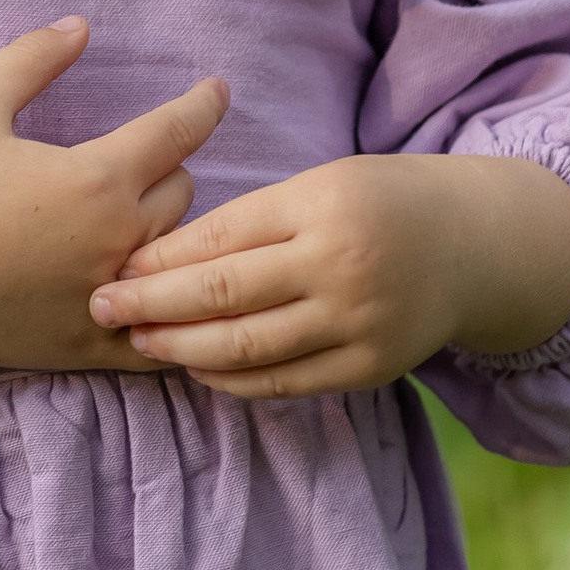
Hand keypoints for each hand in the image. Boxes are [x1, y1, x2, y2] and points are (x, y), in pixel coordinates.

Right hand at [0, 18, 228, 375]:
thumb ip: (30, 58)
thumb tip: (80, 26)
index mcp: (99, 178)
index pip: (179, 132)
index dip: (204, 105)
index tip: (218, 92)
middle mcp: (119, 237)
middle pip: (184, 193)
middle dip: (170, 171)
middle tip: (150, 166)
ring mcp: (111, 296)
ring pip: (177, 257)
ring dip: (170, 233)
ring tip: (150, 224)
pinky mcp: (93, 343)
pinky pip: (161, 332)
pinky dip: (170, 310)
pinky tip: (169, 302)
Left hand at [87, 150, 569, 400]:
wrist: (470, 246)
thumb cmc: (373, 204)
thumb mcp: (316, 187)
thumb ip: (247, 222)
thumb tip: (154, 261)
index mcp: (323, 205)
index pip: (220, 238)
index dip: (158, 259)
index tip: (112, 267)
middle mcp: (341, 266)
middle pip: (224, 295)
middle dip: (151, 305)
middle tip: (100, 308)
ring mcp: (359, 323)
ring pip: (247, 348)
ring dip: (182, 349)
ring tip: (139, 343)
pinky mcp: (369, 367)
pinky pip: (283, 383)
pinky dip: (231, 380)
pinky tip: (196, 369)